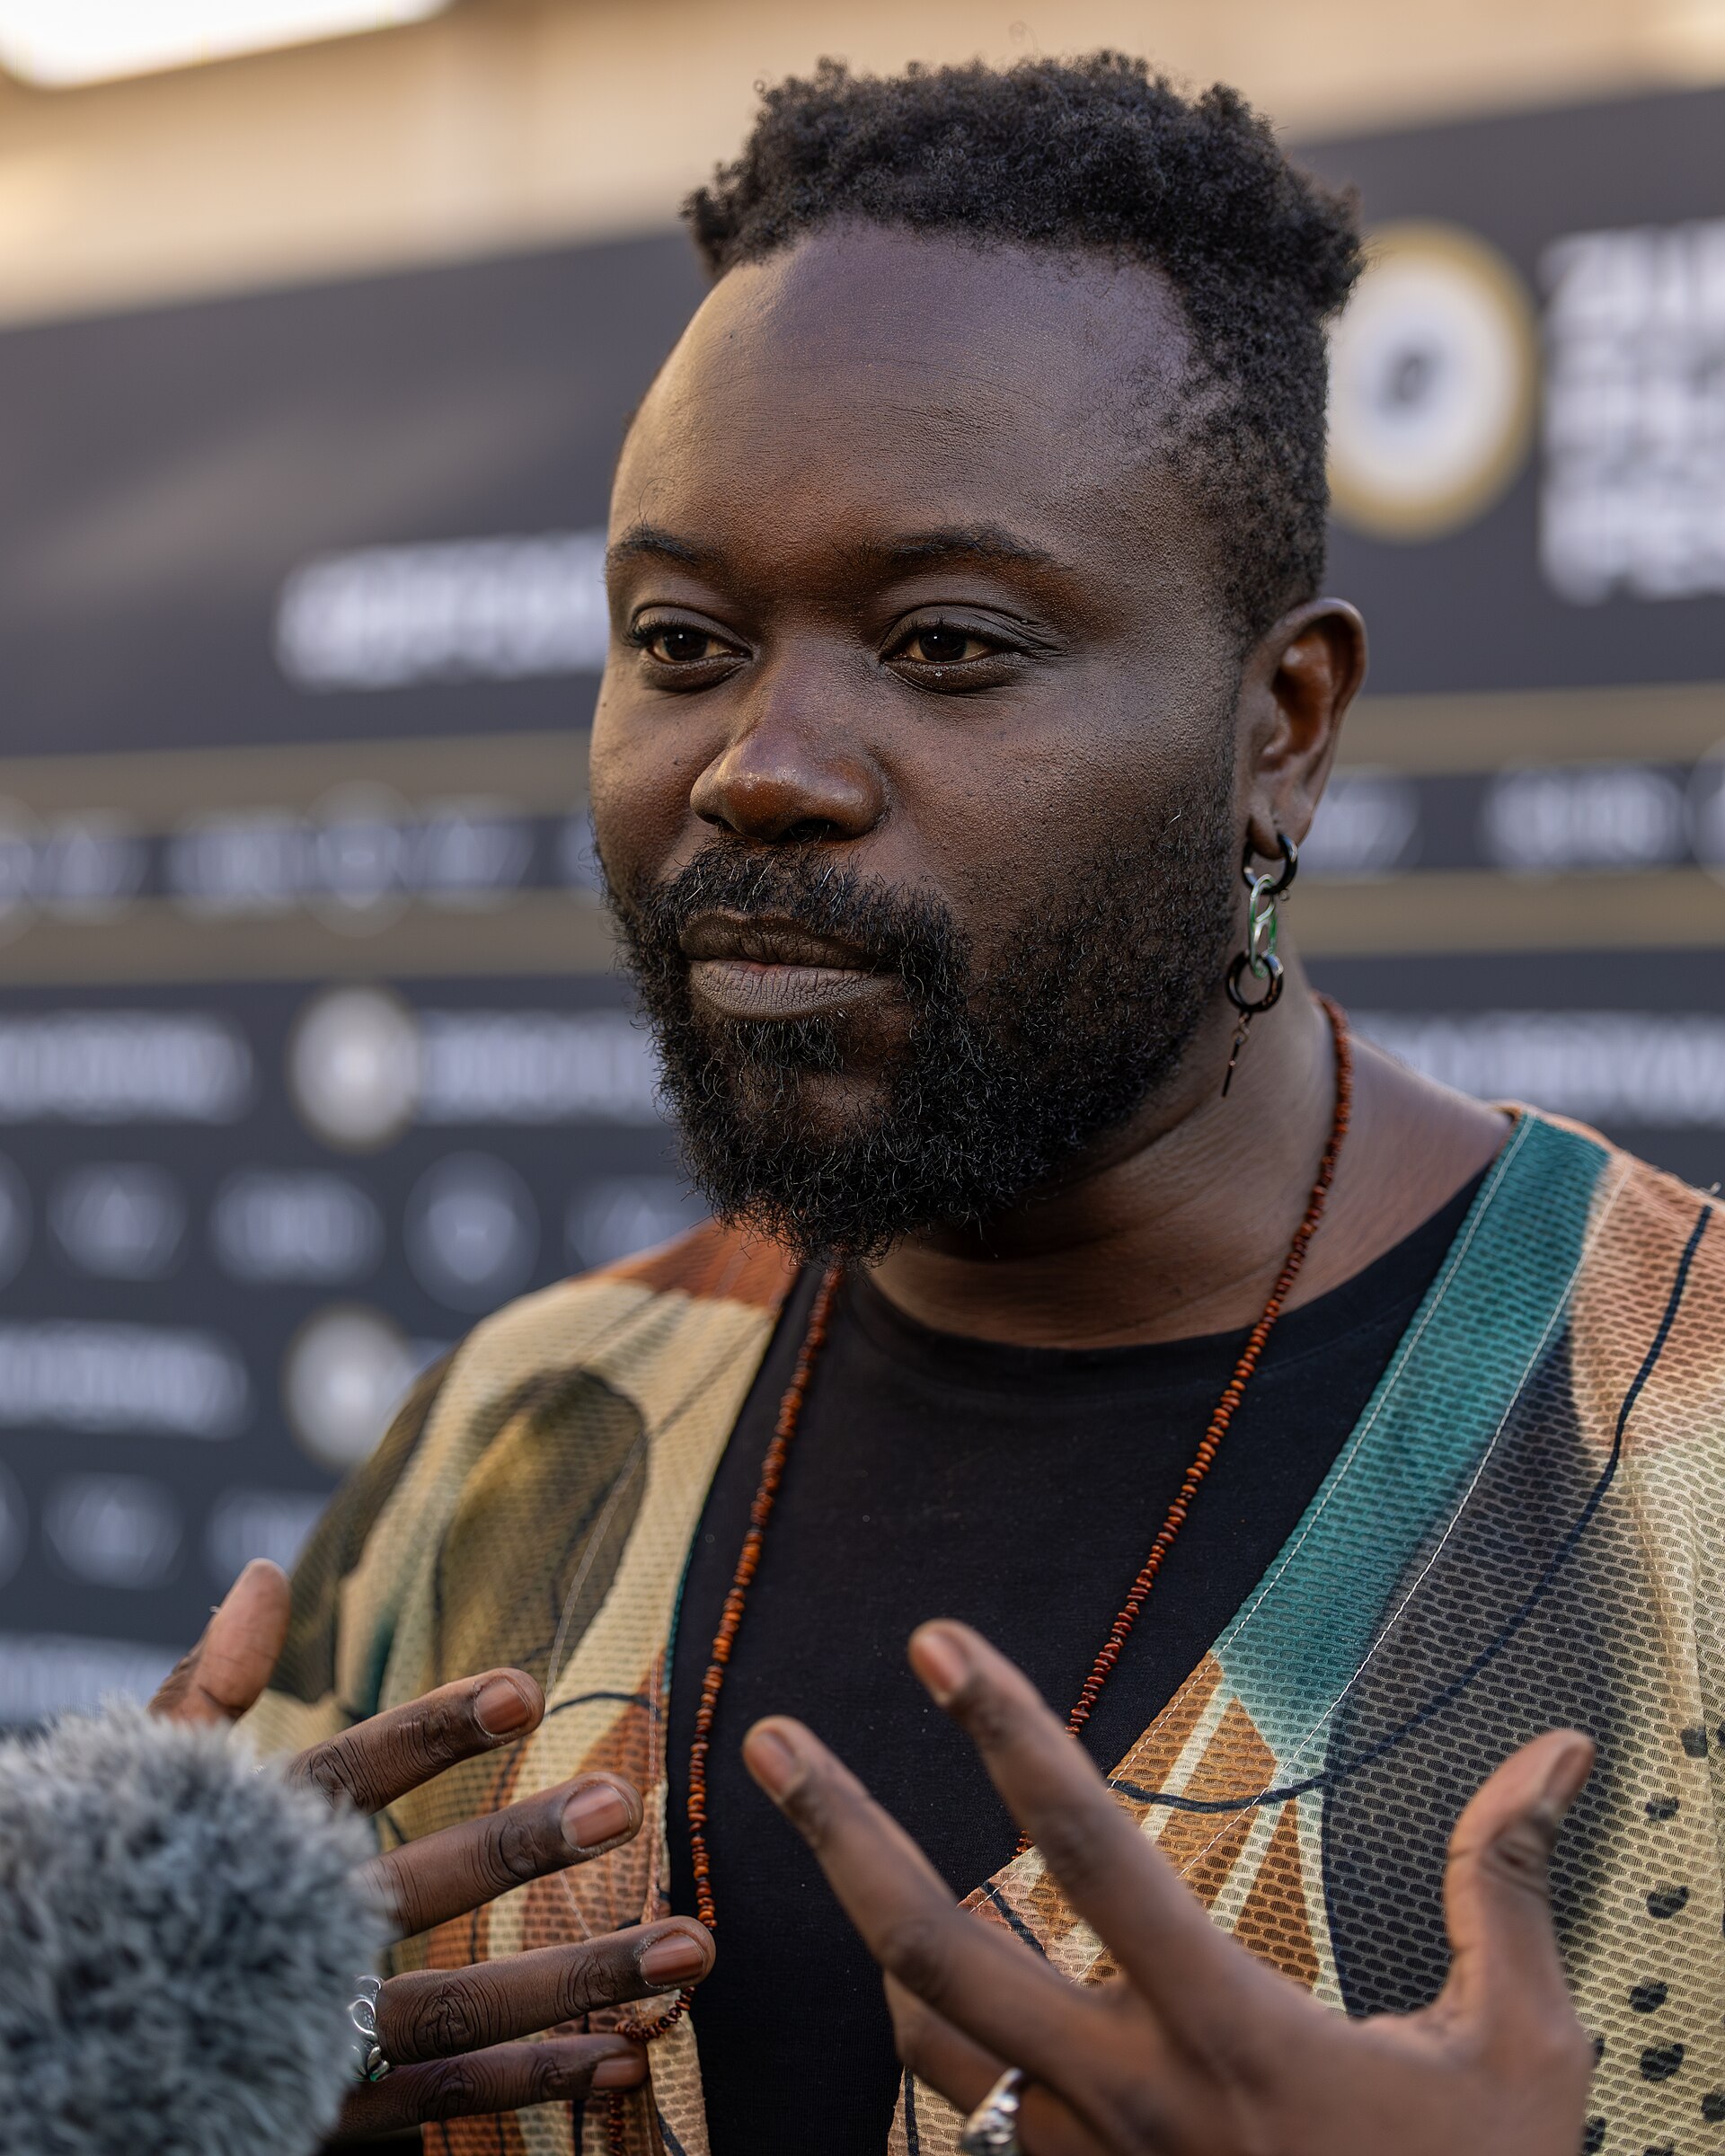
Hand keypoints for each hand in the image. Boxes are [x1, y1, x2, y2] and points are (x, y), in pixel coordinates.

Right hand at [154, 1562, 713, 2136]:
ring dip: (578, 1981)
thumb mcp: (145, 1786)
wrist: (61, 2040)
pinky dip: (531, 2081)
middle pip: (412, 1895)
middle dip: (520, 1848)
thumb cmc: (115, 1887)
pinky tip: (626, 2051)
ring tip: (692, 1946)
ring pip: (454, 2014)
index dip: (427, 1734)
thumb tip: (268, 1575)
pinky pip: (438, 2102)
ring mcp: (300, 2039)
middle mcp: (277, 1944)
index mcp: (242, 1848)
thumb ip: (210, 1686)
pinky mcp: (319, 2115)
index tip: (520, 1688)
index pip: (342, 1777)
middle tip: (622, 1802)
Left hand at [742, 1619, 1594, 2155]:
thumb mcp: (1519, 2055)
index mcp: (1229, 2034)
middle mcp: (1128, 2102)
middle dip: (841, 1832)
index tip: (939, 1646)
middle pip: (939, 1949)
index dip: (1012, 1737)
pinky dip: (936, 2058)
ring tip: (853, 1854)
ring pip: (927, 2045)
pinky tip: (936, 2006)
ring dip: (888, 1940)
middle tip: (771, 1739)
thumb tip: (1556, 1750)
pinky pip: (964, 2137)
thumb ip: (1506, 1886)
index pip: (1091, 1852)